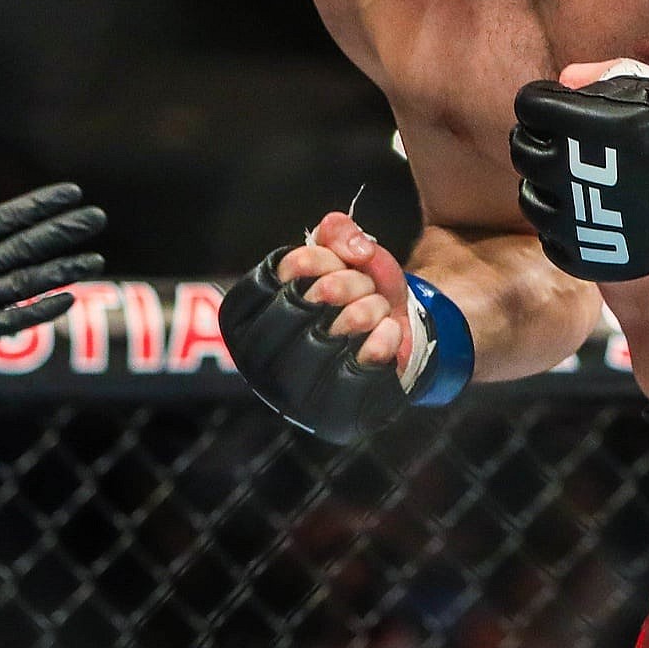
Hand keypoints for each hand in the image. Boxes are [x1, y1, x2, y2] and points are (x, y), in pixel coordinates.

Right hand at [219, 210, 471, 441]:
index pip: (264, 284)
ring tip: (379, 308)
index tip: (333, 261)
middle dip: (342, 284)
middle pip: (295, 310)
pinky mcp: (335, 414)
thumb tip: (346, 243)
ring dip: (366, 310)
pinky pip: (358, 370)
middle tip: (364, 284)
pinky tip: (389, 330)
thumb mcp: (348, 252)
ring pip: (326, 341)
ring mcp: (296, 396)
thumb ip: (338, 233)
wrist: (400, 336)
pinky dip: (382, 340)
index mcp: (248, 324)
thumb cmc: (361, 292)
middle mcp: (261, 365)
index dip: (305, 262)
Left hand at [511, 60, 648, 281]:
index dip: (542, 103)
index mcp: (567, 122)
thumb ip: (592, 76)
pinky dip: (559, 229)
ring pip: (529, 198)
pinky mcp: (583, 251)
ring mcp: (570, 214)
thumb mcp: (633, 82)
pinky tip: (580, 215)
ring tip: (569, 182)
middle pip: (521, 150)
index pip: (527, 105)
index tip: (558, 106)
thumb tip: (563, 80)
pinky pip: (549, 241)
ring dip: (543, 185)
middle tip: (560, 144)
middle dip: (537, 141)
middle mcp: (560, 168)